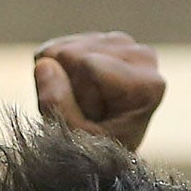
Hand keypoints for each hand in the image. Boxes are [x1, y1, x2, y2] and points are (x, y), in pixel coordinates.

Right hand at [33, 32, 164, 152]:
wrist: (104, 150)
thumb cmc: (96, 150)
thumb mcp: (75, 138)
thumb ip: (57, 104)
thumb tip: (44, 63)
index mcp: (147, 84)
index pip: (88, 65)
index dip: (79, 94)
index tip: (95, 119)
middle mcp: (142, 57)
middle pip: (75, 54)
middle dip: (71, 85)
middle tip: (89, 113)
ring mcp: (125, 45)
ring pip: (64, 49)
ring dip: (65, 78)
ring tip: (85, 104)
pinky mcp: (103, 39)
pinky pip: (58, 46)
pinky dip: (59, 69)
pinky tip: (78, 89)